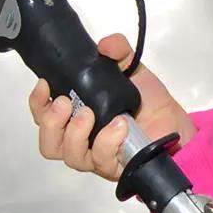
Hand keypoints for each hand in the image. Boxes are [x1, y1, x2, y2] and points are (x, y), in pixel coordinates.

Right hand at [29, 33, 195, 181]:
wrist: (175, 123)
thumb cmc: (149, 101)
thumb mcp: (132, 69)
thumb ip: (119, 51)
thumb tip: (105, 45)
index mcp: (76, 116)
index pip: (42, 116)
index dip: (37, 103)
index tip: (44, 84)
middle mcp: (82, 139)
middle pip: (49, 144)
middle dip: (51, 122)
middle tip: (67, 103)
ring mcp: (98, 156)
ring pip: (70, 156)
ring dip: (76, 133)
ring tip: (91, 114)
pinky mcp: (117, 167)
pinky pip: (101, 160)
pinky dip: (106, 141)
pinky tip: (119, 126)